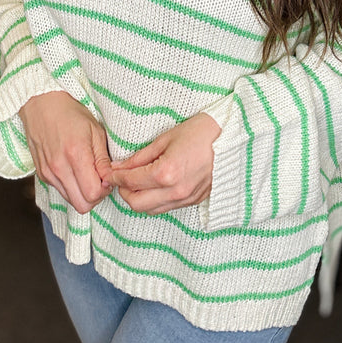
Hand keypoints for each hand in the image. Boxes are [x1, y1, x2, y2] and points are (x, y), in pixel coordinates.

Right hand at [19, 91, 112, 213]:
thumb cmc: (71, 114)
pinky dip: (71, 187)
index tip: (107, 177)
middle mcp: (59, 168)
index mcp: (76, 155)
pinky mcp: (41, 174)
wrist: (42, 104)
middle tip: (100, 179)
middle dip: (95, 197)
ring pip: (71, 201)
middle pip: (82, 205)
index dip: (105, 189)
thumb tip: (110, 179)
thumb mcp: (95, 131)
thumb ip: (103, 159)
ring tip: (88, 173)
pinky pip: (61, 192)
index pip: (93, 194)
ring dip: (83, 193)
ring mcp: (48, 173)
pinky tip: (75, 170)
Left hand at [107, 113, 221, 214]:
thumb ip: (140, 157)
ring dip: (139, 198)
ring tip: (136, 181)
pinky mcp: (193, 201)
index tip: (110, 171)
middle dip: (124, 191)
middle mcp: (175, 191)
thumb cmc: (200, 132)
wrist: (231, 138)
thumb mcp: (165, 139)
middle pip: (136, 203)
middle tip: (121, 177)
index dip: (116, 176)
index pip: (130, 181)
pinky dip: (154, 200)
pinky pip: (166, 208)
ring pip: (150, 210)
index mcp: (166, 172)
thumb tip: (119, 166)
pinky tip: (154, 186)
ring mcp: (185, 198)